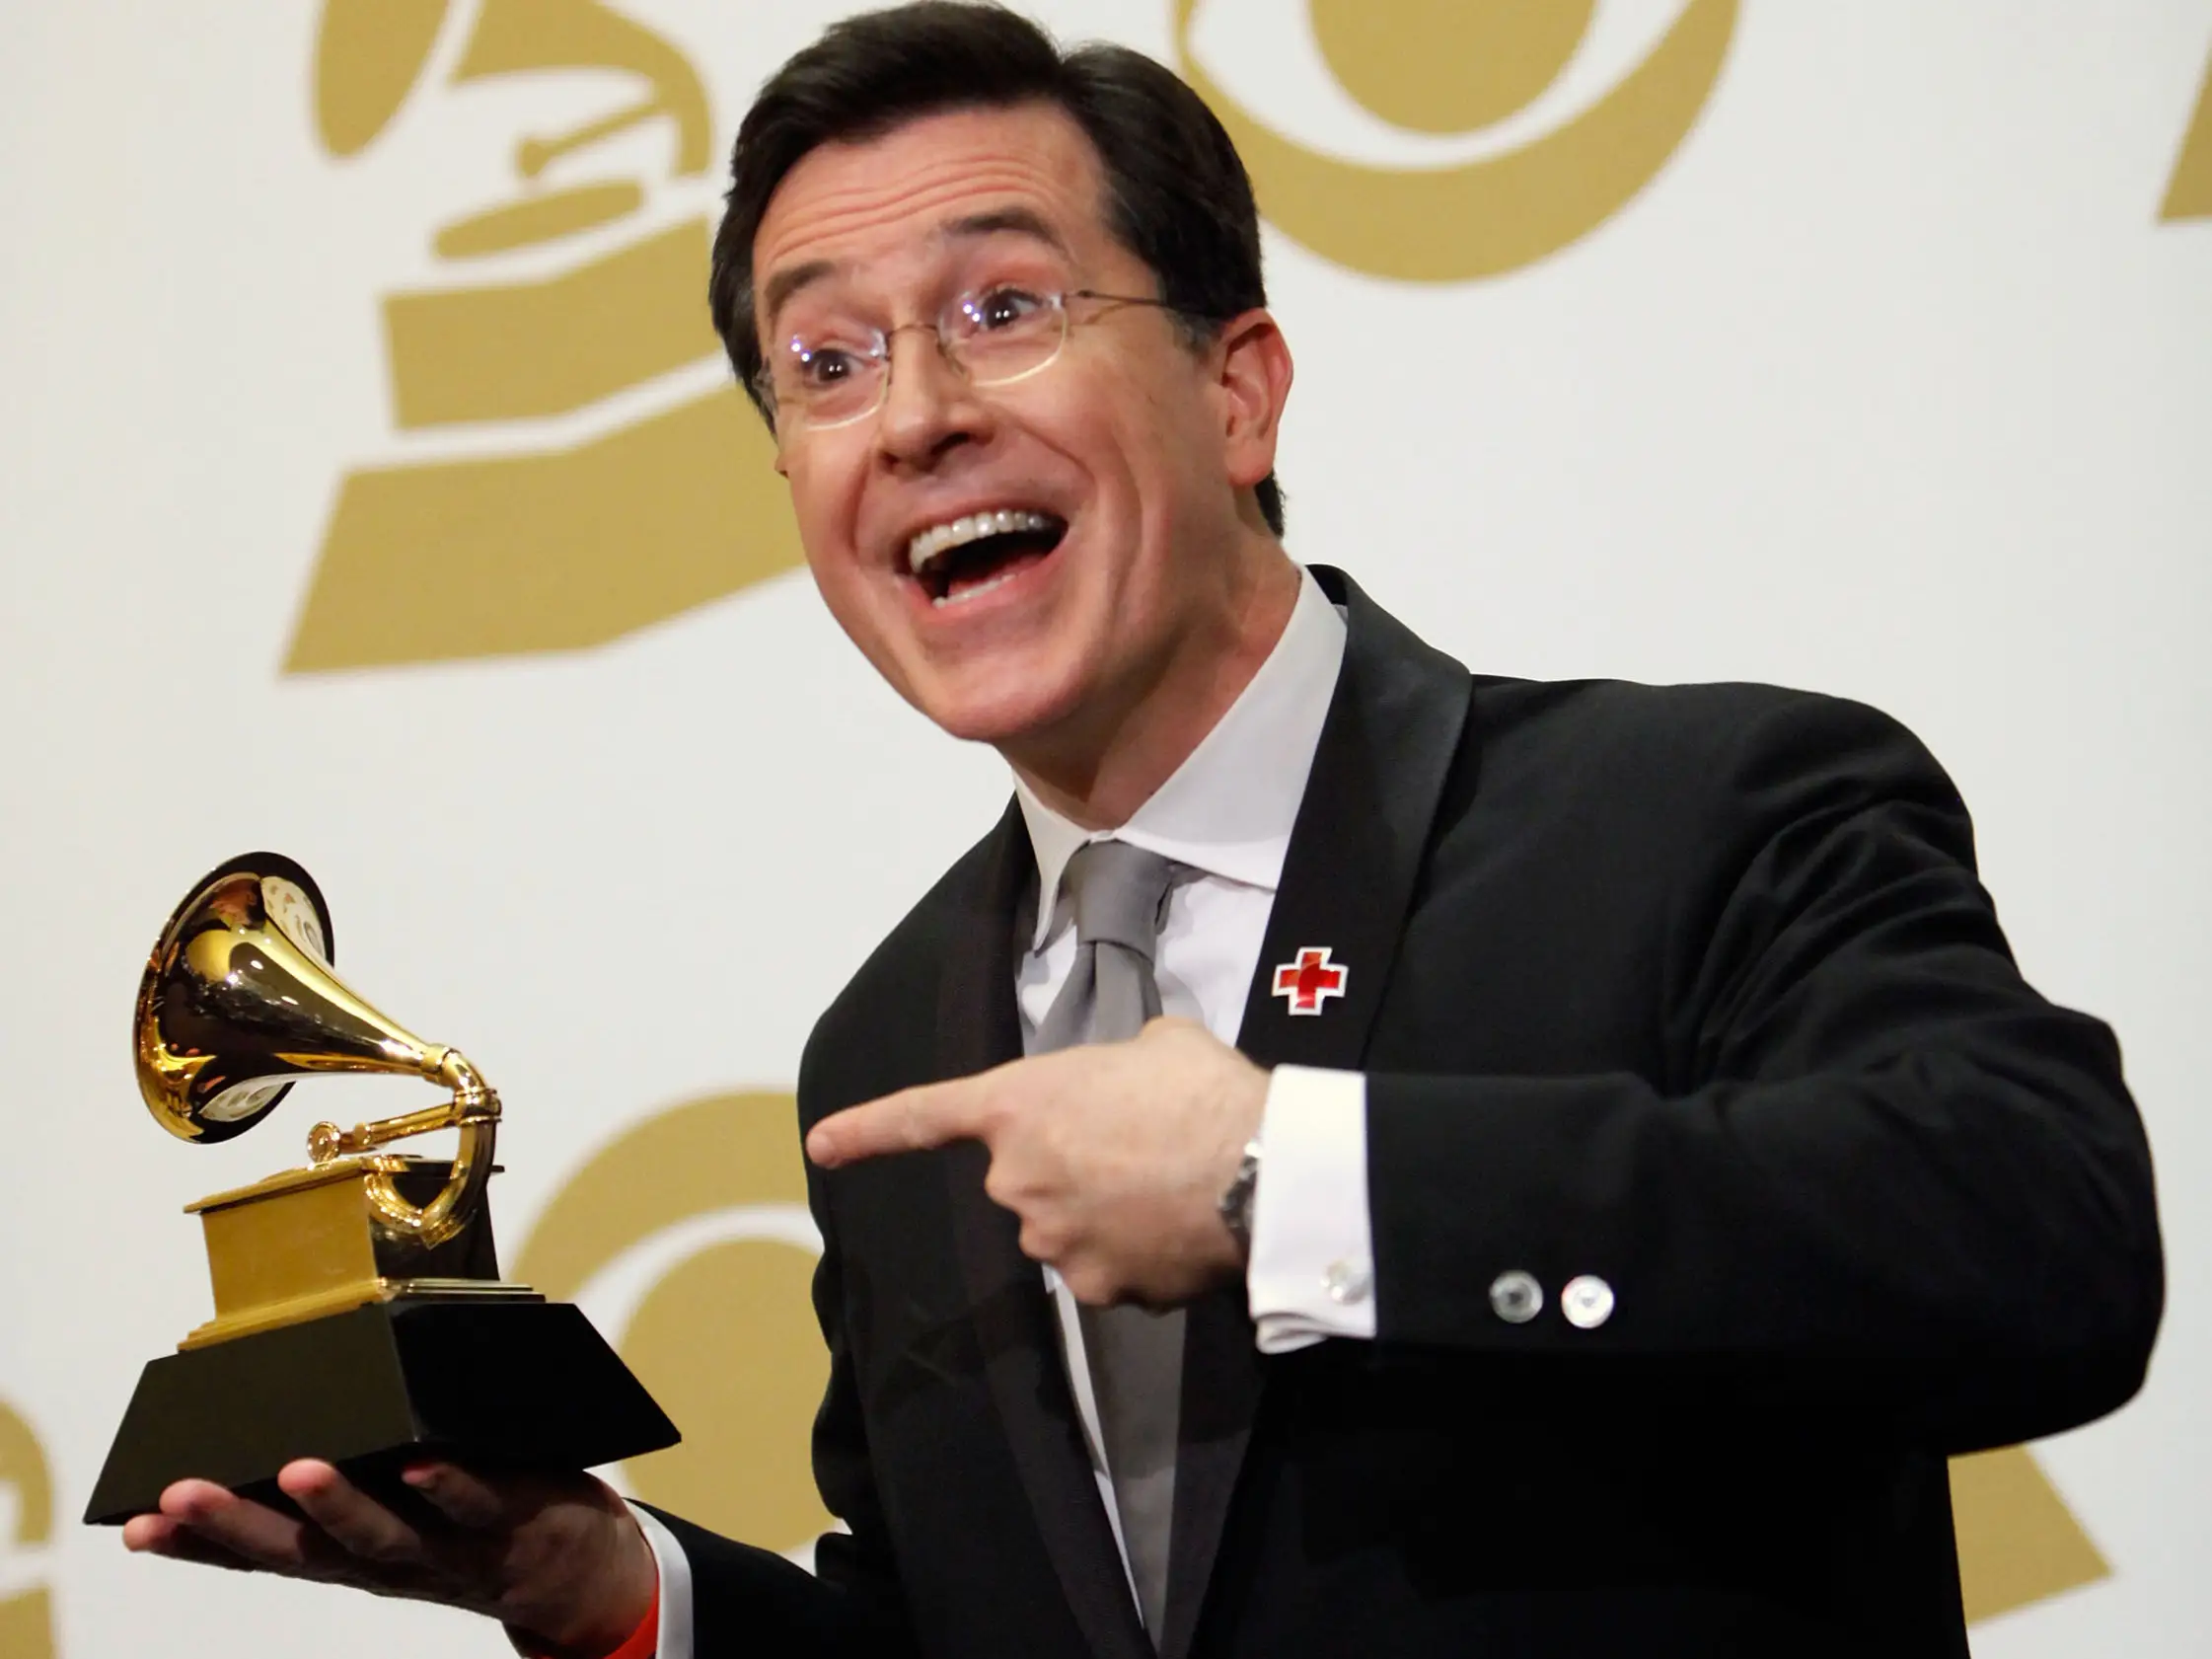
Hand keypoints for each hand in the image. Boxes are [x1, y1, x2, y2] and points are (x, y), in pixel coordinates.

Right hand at [120, 1459, 654, 1654]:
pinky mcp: (512, 1521)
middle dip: (236, 1524)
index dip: (198, 1545)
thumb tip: (282, 1415)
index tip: (132, 1525)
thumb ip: (353, 1475)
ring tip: (296, 1470)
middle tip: (175, 1496)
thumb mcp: (398, 1511)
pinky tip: (420, 1465)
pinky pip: (477, 1506)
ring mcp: (449, 1547)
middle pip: (303, 1551)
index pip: (263, 1555)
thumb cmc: (470, 1525)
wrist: (580, 1576)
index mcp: (351, 1556)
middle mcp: (388, 1562)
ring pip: (386, 1533)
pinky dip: (449, 1488)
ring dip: (339, 1507)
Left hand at [807, 1017, 1267, 1304]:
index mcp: (1018, 1104)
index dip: (869, 1129)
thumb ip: (1119, 1064)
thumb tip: (1136, 1079)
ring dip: (1107, 1212)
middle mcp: (1017, 1179)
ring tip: (1174, 1185)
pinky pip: (1110, 1270)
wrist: (1260, 1170)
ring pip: (1069, 1228)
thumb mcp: (1158, 1044)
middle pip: (1030, 1177)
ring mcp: (1052, 1241)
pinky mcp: (1098, 1289)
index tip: (820, 1144)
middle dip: (1073, 1166)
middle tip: (1142, 1145)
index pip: (925, 1116)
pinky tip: (1182, 1228)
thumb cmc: (1205, 1091)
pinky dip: (1139, 1256)